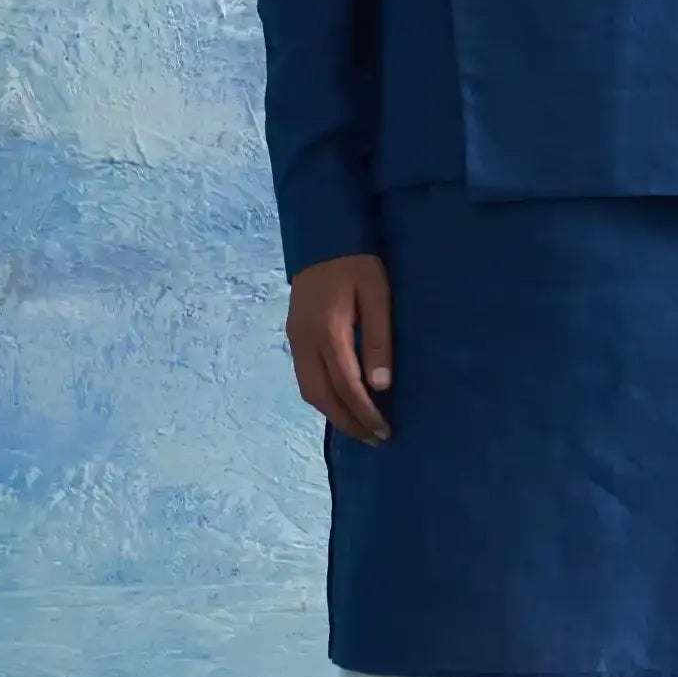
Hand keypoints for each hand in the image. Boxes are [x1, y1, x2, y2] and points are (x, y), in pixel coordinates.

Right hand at [286, 252, 393, 443]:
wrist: (322, 237)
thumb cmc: (357, 265)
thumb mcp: (378, 296)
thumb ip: (378, 340)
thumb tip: (380, 385)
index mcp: (328, 332)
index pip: (346, 386)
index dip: (364, 413)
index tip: (384, 430)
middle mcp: (305, 341)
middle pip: (321, 396)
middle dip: (347, 422)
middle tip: (373, 438)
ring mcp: (295, 340)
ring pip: (308, 390)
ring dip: (333, 413)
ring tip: (359, 427)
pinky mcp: (294, 336)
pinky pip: (305, 378)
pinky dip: (323, 397)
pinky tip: (341, 402)